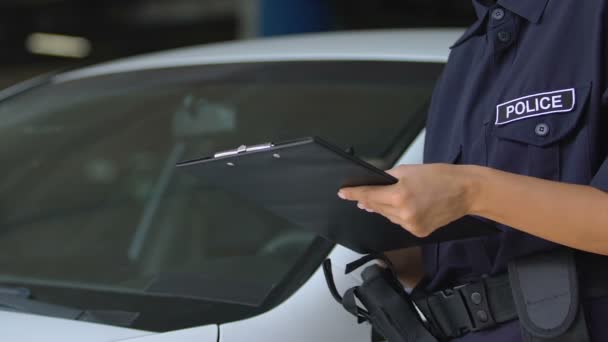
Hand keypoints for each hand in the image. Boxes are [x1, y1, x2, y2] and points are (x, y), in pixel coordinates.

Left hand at [338, 164, 477, 236]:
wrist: (466, 191)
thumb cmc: (439, 175)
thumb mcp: (409, 170)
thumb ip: (387, 179)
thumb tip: (372, 187)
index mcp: (399, 195)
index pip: (369, 195)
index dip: (354, 194)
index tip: (342, 193)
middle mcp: (403, 214)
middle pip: (376, 207)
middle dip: (368, 200)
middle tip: (359, 195)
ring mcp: (411, 225)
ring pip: (388, 216)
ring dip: (384, 208)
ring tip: (386, 198)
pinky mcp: (419, 232)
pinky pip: (400, 223)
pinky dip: (398, 215)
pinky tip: (404, 207)